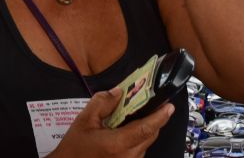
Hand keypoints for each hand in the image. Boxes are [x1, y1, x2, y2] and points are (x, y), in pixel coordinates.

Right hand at [50, 87, 173, 157]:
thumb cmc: (74, 147)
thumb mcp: (84, 120)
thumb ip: (102, 103)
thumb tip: (119, 92)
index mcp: (118, 144)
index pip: (146, 129)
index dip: (159, 117)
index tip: (169, 106)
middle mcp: (128, 157)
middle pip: (149, 136)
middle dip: (154, 120)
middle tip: (153, 103)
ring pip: (145, 144)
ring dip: (144, 129)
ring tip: (135, 116)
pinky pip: (138, 151)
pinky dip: (137, 138)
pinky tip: (126, 130)